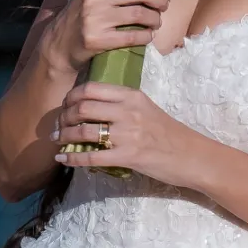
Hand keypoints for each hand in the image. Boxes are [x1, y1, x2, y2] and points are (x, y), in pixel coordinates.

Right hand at [41, 0, 173, 74]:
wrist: (60, 44)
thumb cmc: (83, 13)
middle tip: (164, 5)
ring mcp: (96, 18)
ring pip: (141, 14)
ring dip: (156, 18)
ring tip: (156, 21)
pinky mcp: (98, 40)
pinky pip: (134, 36)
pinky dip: (147, 36)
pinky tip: (147, 35)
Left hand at [53, 83, 204, 188]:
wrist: (191, 155)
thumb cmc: (168, 133)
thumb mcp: (146, 109)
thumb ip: (122, 105)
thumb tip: (92, 107)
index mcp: (132, 96)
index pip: (91, 88)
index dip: (71, 96)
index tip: (65, 105)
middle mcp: (128, 111)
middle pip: (82, 107)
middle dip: (63, 116)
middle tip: (57, 124)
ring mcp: (128, 134)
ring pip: (83, 131)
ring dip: (64, 136)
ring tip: (57, 140)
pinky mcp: (128, 156)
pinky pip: (92, 156)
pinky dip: (73, 158)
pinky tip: (63, 158)